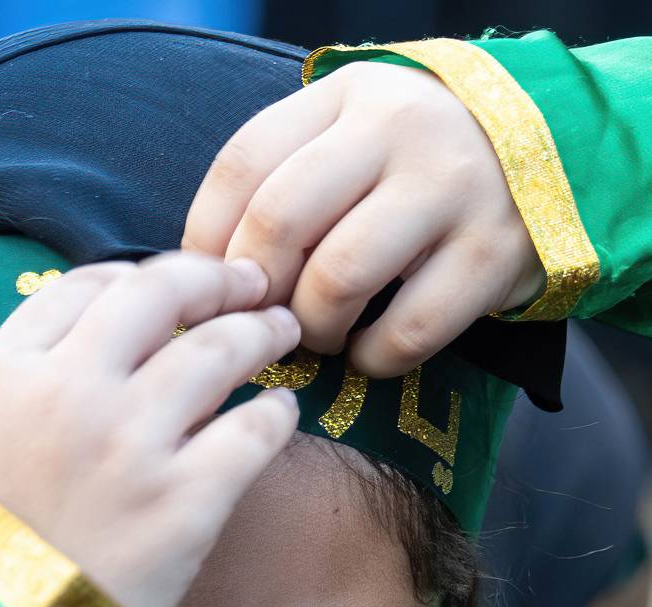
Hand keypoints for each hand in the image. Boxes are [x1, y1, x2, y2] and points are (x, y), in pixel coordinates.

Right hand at [0, 253, 299, 606]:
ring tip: (280, 333)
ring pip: (220, 350)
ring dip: (260, 332)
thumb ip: (22, 385)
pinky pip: (253, 428)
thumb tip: (97, 338)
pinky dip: (275, 412)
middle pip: (160, 296)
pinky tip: (280, 414)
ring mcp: (131, 445)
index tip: (172, 290)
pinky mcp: (185, 502)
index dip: (142, 278)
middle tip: (250, 285)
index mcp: (5, 373)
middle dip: (215, 280)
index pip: (87, 287)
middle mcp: (69, 391)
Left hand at [183, 61, 544, 376]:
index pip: (243, 166)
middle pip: (280, 223)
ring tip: (321, 335)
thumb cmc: (417, 166)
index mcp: (346, 96)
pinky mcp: (491, 254)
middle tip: (266, 320)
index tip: (214, 289)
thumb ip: (285, 180)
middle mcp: (397, 131)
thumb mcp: (353, 136)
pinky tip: (369, 351)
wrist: (552, 155)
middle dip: (256, 293)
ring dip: (313, 329)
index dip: (208, 241)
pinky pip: (406, 331)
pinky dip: (372, 359)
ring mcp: (449, 190)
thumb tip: (205, 274)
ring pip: (339, 279)